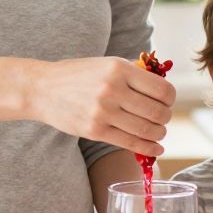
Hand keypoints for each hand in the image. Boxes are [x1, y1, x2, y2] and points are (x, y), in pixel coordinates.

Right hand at [29, 56, 174, 159]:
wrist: (42, 89)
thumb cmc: (79, 75)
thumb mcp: (107, 64)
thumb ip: (134, 74)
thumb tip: (163, 91)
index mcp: (119, 69)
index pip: (162, 89)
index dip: (170, 99)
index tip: (166, 102)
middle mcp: (113, 89)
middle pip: (157, 112)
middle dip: (165, 118)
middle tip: (162, 118)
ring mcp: (103, 112)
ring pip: (147, 130)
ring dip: (158, 134)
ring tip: (157, 132)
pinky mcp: (95, 130)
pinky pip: (131, 143)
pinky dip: (148, 148)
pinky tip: (155, 149)